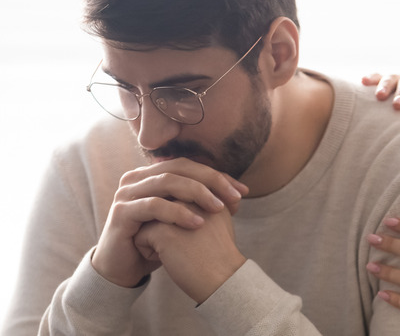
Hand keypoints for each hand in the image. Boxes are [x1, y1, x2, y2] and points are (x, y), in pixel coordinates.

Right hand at [92, 158, 248, 287]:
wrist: (125, 268)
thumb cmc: (157, 241)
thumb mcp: (183, 218)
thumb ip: (203, 202)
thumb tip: (238, 193)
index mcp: (152, 174)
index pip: (190, 166)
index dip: (217, 176)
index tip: (243, 191)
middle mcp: (137, 178)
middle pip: (180, 168)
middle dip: (211, 180)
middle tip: (234, 196)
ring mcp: (126, 193)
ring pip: (167, 182)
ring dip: (197, 193)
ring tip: (219, 208)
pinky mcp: (121, 212)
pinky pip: (153, 206)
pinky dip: (178, 212)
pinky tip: (197, 223)